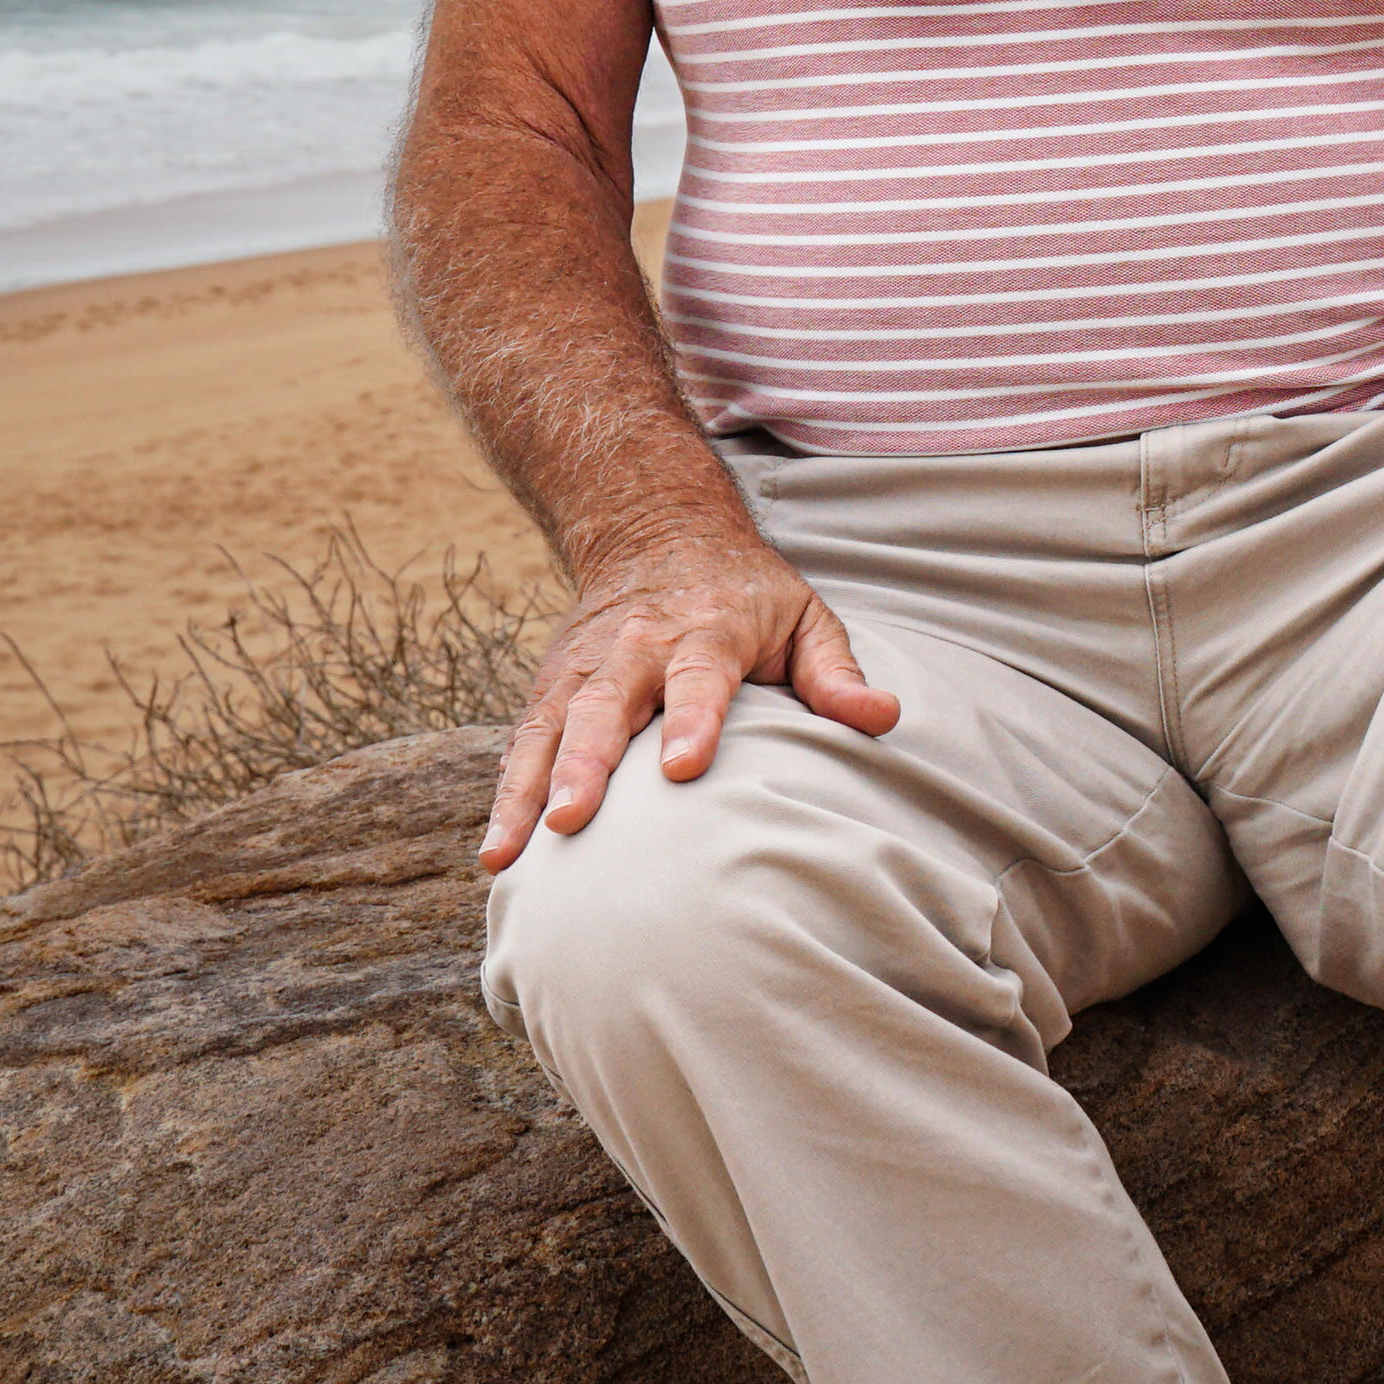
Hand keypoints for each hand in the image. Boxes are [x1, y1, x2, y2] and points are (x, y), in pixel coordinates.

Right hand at [481, 523, 898, 869]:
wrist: (658, 530)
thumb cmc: (747, 593)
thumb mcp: (804, 616)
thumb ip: (837, 673)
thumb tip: (885, 717)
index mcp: (706, 632)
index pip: (700, 678)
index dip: (692, 721)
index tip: (683, 770)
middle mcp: (637, 648)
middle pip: (607, 706)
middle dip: (586, 765)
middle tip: (572, 822)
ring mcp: (586, 668)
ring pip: (550, 727)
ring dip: (528, 789)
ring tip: (511, 853)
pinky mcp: (552, 687)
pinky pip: (523, 741)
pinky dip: (505, 792)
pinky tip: (497, 849)